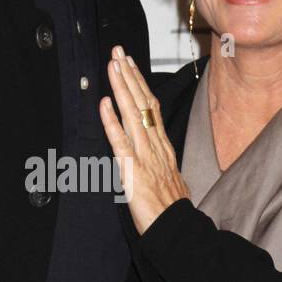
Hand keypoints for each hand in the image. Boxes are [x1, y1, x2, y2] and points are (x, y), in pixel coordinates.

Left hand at [100, 46, 189, 233]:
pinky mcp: (133, 171)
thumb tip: (152, 146)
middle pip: (143, 102)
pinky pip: (120, 142)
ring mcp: (145, 156)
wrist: (178, 229)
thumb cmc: (172, 208)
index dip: (140, 82)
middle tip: (118, 52)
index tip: (130, 63)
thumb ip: (158, 157)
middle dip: (130, 75)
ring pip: (133, 115)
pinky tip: (104, 104)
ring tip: (112, 66)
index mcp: (163, 145)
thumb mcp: (169, 175)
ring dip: (121, 88)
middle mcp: (155, 145)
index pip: (151, 106)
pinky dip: (111, 122)